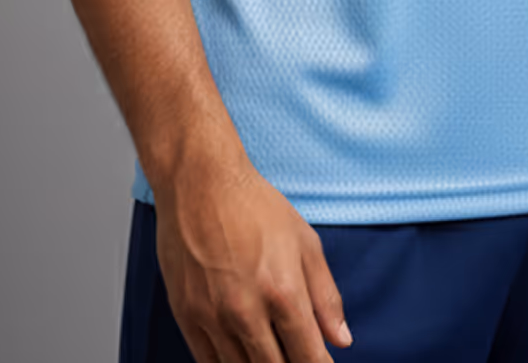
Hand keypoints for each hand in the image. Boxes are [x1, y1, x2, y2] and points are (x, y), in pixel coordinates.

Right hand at [154, 143, 352, 361]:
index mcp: (283, 291)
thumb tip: (341, 341)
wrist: (200, 182)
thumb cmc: (254, 206)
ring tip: (271, 355)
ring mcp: (212, 316)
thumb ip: (325, 296)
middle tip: (296, 357)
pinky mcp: (186, 315)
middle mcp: (246, 311)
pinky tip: (241, 357)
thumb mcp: (304, 242)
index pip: (308, 358)